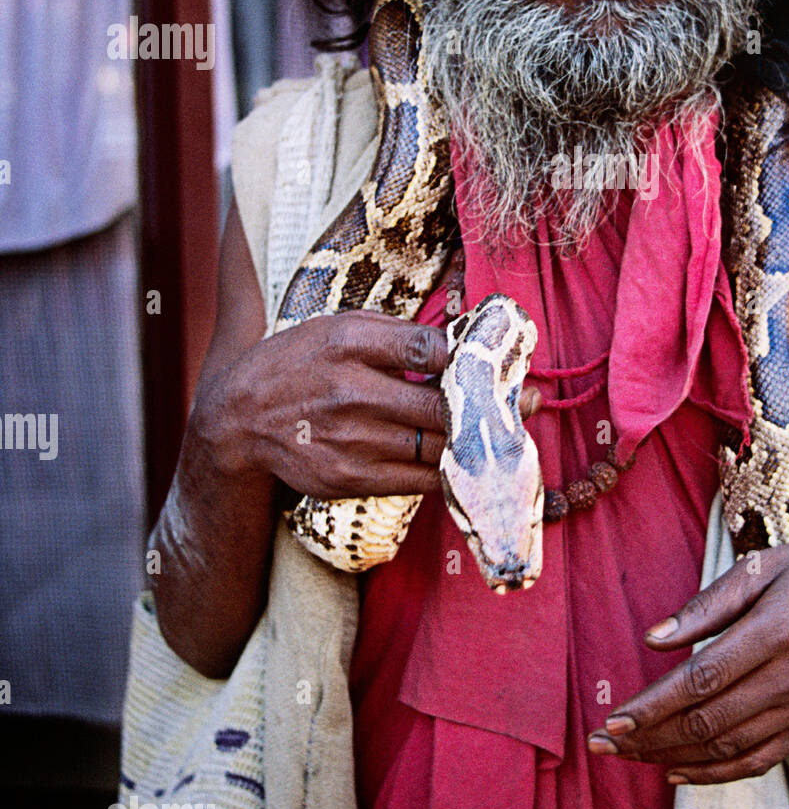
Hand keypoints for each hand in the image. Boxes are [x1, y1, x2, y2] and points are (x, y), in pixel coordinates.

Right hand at [193, 310, 540, 499]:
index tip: (506, 357)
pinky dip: (452, 472)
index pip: (430, 348)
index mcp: (349, 342)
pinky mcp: (349, 480)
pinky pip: (421, 481)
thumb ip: (399, 334)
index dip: (474, 356)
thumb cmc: (300, 362)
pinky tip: (472, 460)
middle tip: (531, 398)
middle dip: (494, 403)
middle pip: (443, 404)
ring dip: (479, 442)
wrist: (237, 421)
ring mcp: (349, 441)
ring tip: (510, 429)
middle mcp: (350, 392)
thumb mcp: (341, 328)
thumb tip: (463, 340)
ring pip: (438, 447)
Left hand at [586, 536, 788, 785]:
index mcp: (775, 631)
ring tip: (629, 756)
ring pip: (728, 749)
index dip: (653, 707)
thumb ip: (708, 605)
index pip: (701, 681)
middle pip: (708, 722)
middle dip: (649, 738)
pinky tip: (678, 769)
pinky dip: (715, 773)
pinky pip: (758, 760)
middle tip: (603, 744)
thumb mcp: (764, 566)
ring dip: (672, 757)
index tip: (612, 720)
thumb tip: (654, 637)